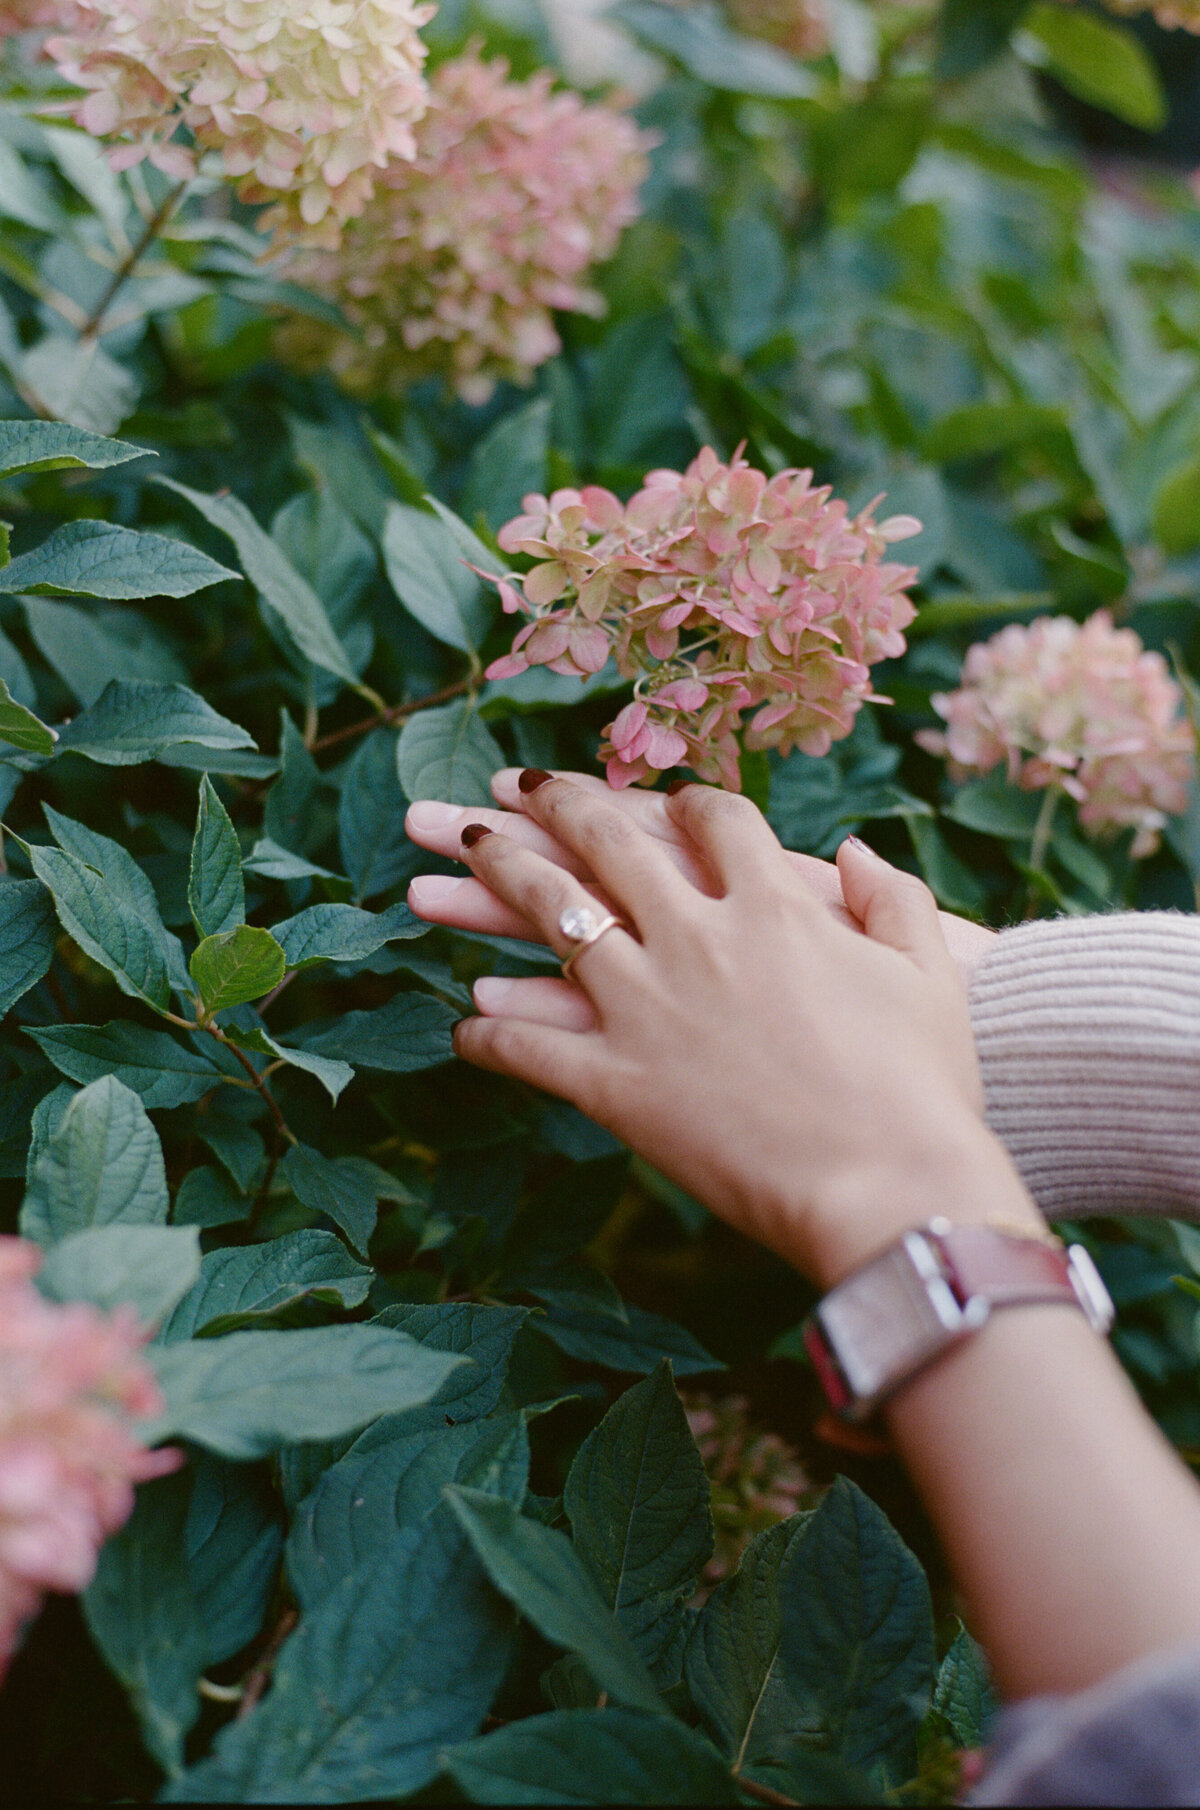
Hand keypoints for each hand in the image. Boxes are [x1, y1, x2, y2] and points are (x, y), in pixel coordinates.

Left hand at [406, 768, 997, 1033]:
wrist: (892, 1184)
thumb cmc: (925, 1083)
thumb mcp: (929, 971)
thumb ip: (894, 898)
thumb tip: (859, 852)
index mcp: (774, 903)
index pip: (712, 822)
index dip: (678, 801)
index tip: (654, 797)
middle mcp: (698, 937)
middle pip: (609, 846)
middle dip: (556, 806)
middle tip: (514, 787)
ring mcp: (649, 1007)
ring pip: (554, 921)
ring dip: (499, 878)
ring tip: (457, 850)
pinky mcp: (619, 1084)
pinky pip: (534, 1050)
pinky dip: (495, 1035)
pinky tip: (466, 1024)